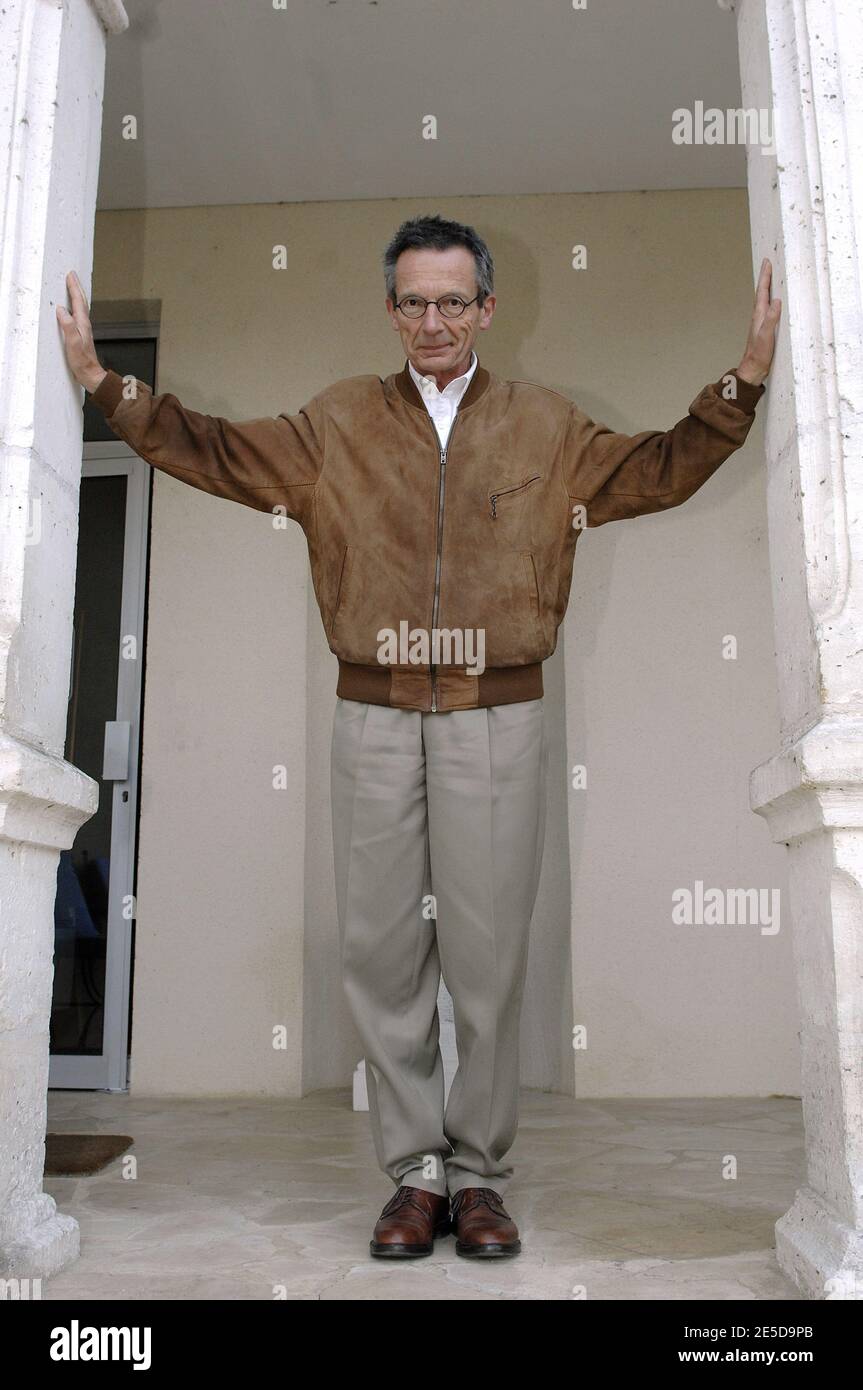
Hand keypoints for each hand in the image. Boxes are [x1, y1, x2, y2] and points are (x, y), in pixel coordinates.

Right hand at [56, 270, 106, 392]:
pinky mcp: (80, 335)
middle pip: (80, 302)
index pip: (77, 301)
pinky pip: (77, 315)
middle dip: (76, 287)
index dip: (73, 287)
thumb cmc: (82, 362)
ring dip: (76, 296)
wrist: (90, 375)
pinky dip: (74, 307)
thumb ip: (68, 326)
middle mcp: (84, 325)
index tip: (70, 276)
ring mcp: (83, 330)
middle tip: (72, 276)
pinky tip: (72, 309)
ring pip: (80, 307)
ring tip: (72, 287)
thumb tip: (61, 310)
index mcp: (82, 324)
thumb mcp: (72, 343)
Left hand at [736, 257, 781, 385]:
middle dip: (765, 277)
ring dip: (767, 287)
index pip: (763, 291)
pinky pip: (767, 308)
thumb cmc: (759, 354)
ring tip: (770, 277)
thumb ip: (771, 319)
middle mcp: (758, 316)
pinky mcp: (764, 328)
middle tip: (768, 264)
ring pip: (764, 299)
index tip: (767, 262)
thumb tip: (777, 301)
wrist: (753, 368)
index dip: (765, 276)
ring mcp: (760, 322)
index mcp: (759, 315)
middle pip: (762, 292)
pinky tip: (772, 301)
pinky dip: (770, 299)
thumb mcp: (766, 336)